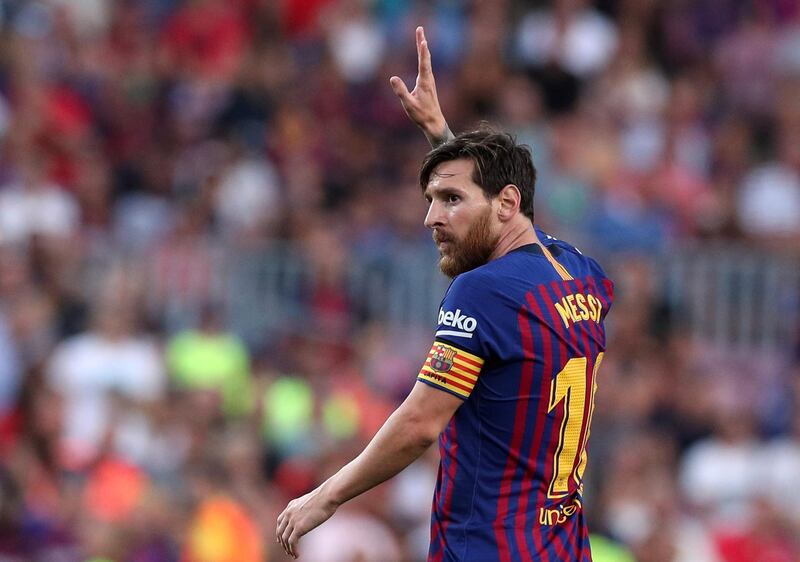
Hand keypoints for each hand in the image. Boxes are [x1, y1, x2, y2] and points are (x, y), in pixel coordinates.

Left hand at [276, 486, 337, 558]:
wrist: (327, 496)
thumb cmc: (324, 497)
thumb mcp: (310, 501)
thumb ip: (305, 508)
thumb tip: (309, 513)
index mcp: (291, 506)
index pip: (280, 521)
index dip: (279, 531)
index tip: (281, 539)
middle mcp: (289, 513)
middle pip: (280, 531)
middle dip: (282, 542)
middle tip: (286, 549)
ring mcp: (293, 520)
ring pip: (285, 539)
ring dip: (288, 548)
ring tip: (292, 554)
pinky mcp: (299, 527)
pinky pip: (292, 542)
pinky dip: (293, 550)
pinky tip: (297, 554)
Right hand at [389, 26, 452, 146]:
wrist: (434, 123)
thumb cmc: (421, 115)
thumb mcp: (408, 104)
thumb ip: (401, 91)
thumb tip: (392, 78)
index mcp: (424, 82)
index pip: (423, 62)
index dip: (422, 50)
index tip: (422, 39)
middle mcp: (428, 79)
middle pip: (425, 57)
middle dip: (421, 42)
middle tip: (419, 29)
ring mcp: (429, 81)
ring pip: (426, 60)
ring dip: (423, 47)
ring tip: (420, 37)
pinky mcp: (428, 84)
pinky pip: (425, 66)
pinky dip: (423, 56)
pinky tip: (423, 54)